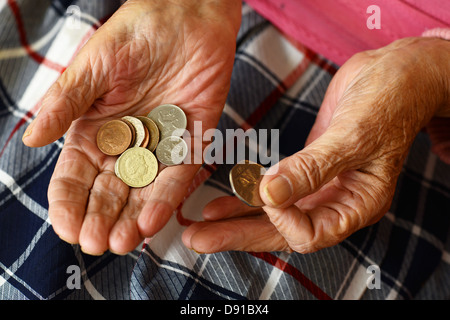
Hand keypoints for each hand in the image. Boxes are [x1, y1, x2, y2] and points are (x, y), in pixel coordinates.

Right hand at [22, 0, 241, 254]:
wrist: (187, 14)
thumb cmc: (137, 32)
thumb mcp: (94, 66)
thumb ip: (65, 103)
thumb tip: (31, 140)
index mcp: (95, 128)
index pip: (76, 175)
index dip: (68, 203)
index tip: (66, 227)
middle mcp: (126, 142)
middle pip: (108, 190)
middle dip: (100, 218)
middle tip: (95, 243)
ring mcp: (159, 144)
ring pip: (142, 190)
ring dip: (131, 218)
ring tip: (122, 243)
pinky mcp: (191, 140)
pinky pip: (178, 175)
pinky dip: (165, 197)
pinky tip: (150, 220)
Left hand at [182, 37, 449, 253]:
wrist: (393, 76)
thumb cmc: (387, 102)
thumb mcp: (353, 135)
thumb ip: (312, 168)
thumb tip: (270, 195)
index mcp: (357, 205)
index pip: (310, 232)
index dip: (282, 216)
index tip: (265, 186)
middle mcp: (336, 204)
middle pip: (281, 232)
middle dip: (237, 236)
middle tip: (196, 239)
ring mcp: (319, 189)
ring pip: (271, 216)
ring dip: (234, 222)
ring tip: (197, 227)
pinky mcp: (304, 172)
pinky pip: (270, 194)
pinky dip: (243, 199)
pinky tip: (217, 206)